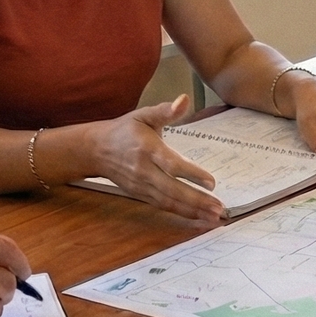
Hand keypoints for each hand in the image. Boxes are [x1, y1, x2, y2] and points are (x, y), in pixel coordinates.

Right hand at [88, 96, 224, 222]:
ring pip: (168, 202)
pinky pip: (162, 206)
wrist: (97, 150)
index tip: (211, 182)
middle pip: (171, 189)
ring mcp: (141, 185)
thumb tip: (184, 100)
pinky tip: (198, 216)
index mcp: (147, 148)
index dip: (191, 174)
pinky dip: (181, 213)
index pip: (171, 164)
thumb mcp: (144, 115)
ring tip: (214, 216)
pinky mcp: (140, 195)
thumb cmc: (125, 130)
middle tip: (218, 207)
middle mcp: (143, 170)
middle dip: (196, 200)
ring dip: (192, 211)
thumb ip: (165, 111)